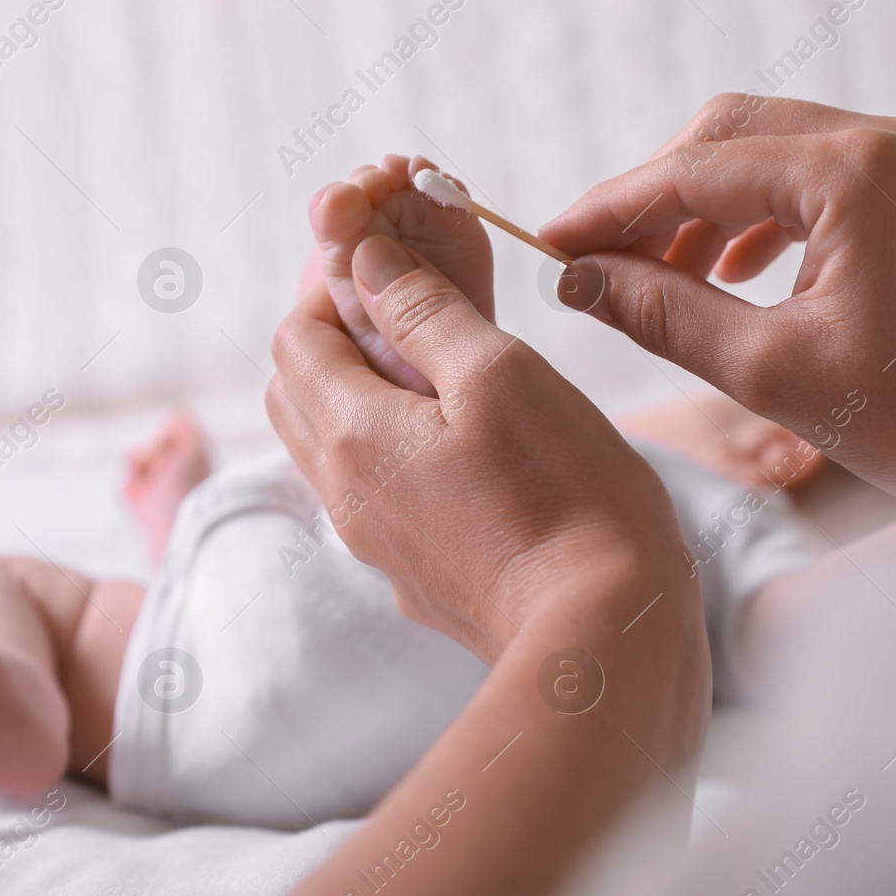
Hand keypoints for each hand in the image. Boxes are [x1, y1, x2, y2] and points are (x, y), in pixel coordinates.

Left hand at [272, 235, 711, 895]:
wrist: (600, 636)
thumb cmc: (566, 495)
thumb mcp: (499, 374)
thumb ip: (424, 309)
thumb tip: (367, 259)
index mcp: (353, 435)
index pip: (295, 338)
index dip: (332, 286)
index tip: (389, 262)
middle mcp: (344, 493)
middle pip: (296, 392)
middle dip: (334, 335)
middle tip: (407, 304)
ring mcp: (376, 542)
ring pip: (330, 445)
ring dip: (359, 391)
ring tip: (436, 365)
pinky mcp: (414, 572)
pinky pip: (372, 491)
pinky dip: (387, 445)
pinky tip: (457, 437)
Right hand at [540, 94, 895, 508]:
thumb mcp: (768, 369)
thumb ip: (662, 312)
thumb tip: (577, 280)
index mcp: (855, 174)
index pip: (694, 170)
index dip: (610, 209)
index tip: (549, 245)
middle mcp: (889, 142)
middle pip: (727, 135)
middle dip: (653, 197)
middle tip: (595, 264)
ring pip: (767, 149)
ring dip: (703, 206)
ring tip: (657, 278)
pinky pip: (813, 173)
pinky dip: (757, 215)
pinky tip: (730, 271)